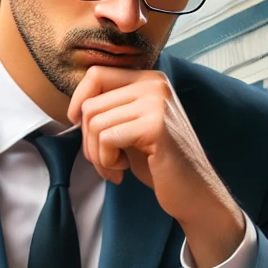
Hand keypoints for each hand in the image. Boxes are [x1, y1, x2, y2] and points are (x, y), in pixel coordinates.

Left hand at [68, 66, 244, 267]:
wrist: (193, 192)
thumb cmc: (158, 163)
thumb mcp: (131, 126)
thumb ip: (110, 108)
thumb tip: (74, 108)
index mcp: (149, 80)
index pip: (96, 75)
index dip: (78, 102)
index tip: (81, 128)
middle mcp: (155, 84)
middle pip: (91, 104)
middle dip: (88, 140)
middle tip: (106, 162)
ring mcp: (157, 102)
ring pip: (94, 123)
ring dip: (97, 155)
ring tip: (115, 168)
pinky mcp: (155, 125)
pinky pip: (106, 137)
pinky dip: (106, 161)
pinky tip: (123, 171)